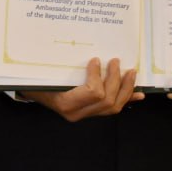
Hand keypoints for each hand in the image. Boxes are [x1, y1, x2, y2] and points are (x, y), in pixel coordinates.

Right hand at [19, 57, 142, 121]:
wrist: (33, 92)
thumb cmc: (37, 80)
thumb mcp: (46, 73)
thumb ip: (61, 66)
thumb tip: (86, 55)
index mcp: (67, 103)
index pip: (93, 92)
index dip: (98, 75)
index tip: (95, 60)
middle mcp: (78, 113)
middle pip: (107, 101)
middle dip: (116, 80)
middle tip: (116, 62)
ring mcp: (85, 115)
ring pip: (113, 107)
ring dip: (125, 88)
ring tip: (131, 73)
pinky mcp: (91, 112)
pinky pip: (112, 108)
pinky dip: (127, 99)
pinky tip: (139, 94)